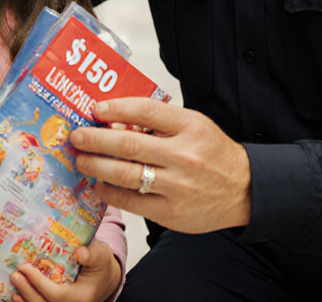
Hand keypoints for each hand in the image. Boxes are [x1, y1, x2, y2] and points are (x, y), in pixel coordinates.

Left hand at [11, 241, 120, 301]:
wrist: (103, 278)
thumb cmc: (100, 264)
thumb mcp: (101, 255)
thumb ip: (93, 254)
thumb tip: (81, 254)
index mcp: (83, 297)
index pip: (57, 295)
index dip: (38, 283)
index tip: (25, 267)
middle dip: (27, 291)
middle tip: (15, 275)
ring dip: (25, 300)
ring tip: (14, 286)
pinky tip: (17, 297)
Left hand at [70, 98, 251, 233]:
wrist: (244, 191)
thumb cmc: (213, 154)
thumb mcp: (194, 126)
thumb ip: (159, 121)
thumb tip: (115, 120)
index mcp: (190, 128)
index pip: (146, 110)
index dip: (116, 108)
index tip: (95, 109)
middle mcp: (184, 157)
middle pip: (129, 145)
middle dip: (95, 140)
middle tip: (77, 136)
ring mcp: (177, 187)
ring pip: (125, 174)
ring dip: (96, 166)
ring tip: (82, 160)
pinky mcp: (171, 213)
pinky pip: (131, 201)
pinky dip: (110, 192)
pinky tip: (100, 184)